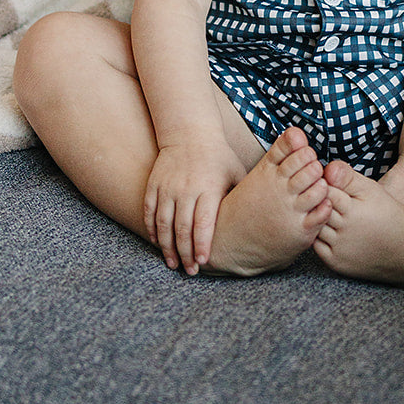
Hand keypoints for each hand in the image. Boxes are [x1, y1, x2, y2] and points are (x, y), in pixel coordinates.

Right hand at [143, 138, 246, 274]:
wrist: (190, 132)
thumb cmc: (219, 156)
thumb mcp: (235, 173)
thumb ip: (240, 198)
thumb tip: (254, 224)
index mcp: (208, 187)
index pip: (203, 222)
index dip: (201, 244)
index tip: (203, 262)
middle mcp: (186, 189)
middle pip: (182, 228)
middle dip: (185, 253)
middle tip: (189, 271)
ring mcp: (167, 187)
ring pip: (163, 223)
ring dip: (167, 247)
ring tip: (172, 263)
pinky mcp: (154, 184)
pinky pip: (149, 211)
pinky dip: (152, 230)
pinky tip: (158, 243)